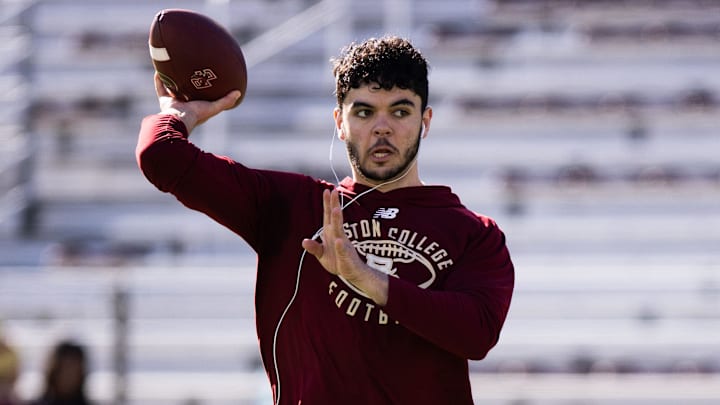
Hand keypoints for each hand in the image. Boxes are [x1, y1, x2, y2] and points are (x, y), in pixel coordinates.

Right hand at [154, 72, 240, 132]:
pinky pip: (161, 87)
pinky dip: (159, 79)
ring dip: (173, 80)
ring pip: (173, 90)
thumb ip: (225, 101)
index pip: (202, 99)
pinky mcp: (165, 100)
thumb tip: (238, 92)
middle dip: (188, 85)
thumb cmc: (197, 115)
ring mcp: (174, 103)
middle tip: (191, 72)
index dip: (205, 93)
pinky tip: (160, 68)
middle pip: (187, 93)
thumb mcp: (214, 107)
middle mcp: (185, 105)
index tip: (207, 82)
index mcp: (196, 108)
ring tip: (174, 68)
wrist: (178, 119)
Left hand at [302, 189, 388, 304]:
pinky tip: (339, 241)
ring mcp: (343, 245)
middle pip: (335, 218)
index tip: (326, 190)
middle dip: (334, 205)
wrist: (352, 274)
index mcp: (331, 234)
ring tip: (336, 210)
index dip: (327, 204)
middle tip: (333, 190)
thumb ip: (314, 247)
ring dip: (338, 221)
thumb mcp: (322, 255)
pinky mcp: (347, 256)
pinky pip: (343, 250)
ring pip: (339, 231)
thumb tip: (304, 241)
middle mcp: (338, 236)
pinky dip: (340, 246)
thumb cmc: (338, 262)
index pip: (328, 216)